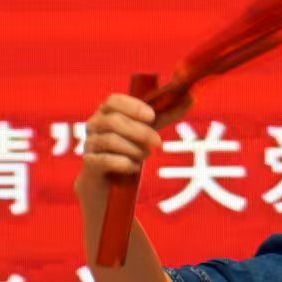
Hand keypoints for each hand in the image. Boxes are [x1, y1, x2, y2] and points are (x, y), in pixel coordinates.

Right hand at [74, 89, 193, 188]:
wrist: (108, 183)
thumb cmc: (128, 150)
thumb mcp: (147, 131)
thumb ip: (165, 116)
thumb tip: (191, 98)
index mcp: (106, 112)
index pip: (113, 101)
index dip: (133, 106)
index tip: (151, 116)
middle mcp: (94, 126)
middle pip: (114, 121)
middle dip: (140, 132)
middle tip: (158, 142)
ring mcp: (90, 145)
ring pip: (110, 141)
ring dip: (133, 149)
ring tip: (144, 157)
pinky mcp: (90, 164)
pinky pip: (105, 161)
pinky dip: (124, 164)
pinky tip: (134, 168)